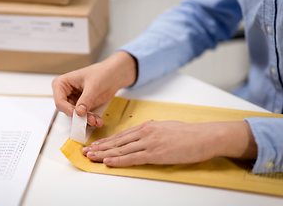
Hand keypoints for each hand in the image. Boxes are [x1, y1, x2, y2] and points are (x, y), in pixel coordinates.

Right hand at [52, 51, 136, 126]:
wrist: (114, 74)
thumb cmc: (102, 72)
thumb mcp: (93, 85)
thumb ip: (86, 99)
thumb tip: (79, 112)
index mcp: (62, 83)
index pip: (59, 101)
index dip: (68, 109)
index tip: (77, 114)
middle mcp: (66, 92)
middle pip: (67, 110)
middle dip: (79, 116)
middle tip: (89, 119)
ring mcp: (75, 100)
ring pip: (76, 115)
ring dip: (86, 119)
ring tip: (96, 120)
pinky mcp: (83, 106)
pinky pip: (85, 116)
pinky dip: (91, 119)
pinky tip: (98, 120)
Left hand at [82, 120, 256, 166]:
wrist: (203, 136)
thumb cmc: (187, 133)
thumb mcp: (165, 127)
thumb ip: (151, 132)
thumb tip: (142, 137)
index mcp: (147, 126)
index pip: (121, 135)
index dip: (106, 141)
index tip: (96, 144)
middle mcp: (145, 133)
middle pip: (117, 141)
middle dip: (100, 147)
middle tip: (86, 151)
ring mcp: (149, 143)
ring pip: (121, 149)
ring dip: (104, 154)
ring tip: (91, 156)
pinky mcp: (155, 154)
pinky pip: (132, 158)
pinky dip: (118, 160)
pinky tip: (108, 162)